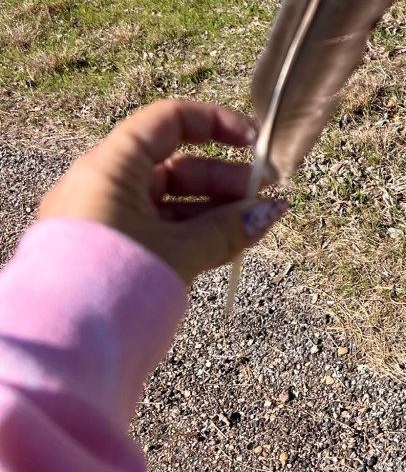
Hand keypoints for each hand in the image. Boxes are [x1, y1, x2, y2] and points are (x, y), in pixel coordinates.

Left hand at [37, 99, 285, 284]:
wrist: (64, 351)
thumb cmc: (117, 285)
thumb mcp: (181, 251)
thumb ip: (230, 228)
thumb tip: (274, 210)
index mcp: (111, 168)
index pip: (169, 121)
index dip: (216, 124)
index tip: (254, 143)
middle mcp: (103, 187)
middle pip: (174, 164)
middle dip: (225, 178)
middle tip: (267, 194)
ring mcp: (105, 220)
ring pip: (170, 201)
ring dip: (215, 208)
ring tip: (255, 225)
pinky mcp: (109, 251)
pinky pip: (159, 229)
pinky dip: (194, 232)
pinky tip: (228, 245)